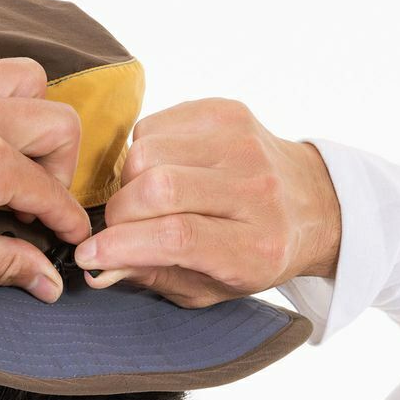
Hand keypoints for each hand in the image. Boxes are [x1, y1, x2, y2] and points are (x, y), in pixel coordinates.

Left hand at [0, 27, 89, 303]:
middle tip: (36, 198)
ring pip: (27, 77)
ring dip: (32, 115)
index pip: (50, 191)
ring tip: (11, 149)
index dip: (68, 220)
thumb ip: (5, 265)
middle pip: (59, 124)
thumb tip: (50, 282)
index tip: (71, 234)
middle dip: (61, 168)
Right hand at [73, 98, 340, 307]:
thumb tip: (98, 266)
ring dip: (129, 181)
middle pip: (158, 188)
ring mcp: (243, 144)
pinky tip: (162, 169)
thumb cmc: (253, 252)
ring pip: (148, 153)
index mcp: (255, 246)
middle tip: (119, 228)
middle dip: (119, 213)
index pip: (177, 237)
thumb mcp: (209, 287)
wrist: (311, 203)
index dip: (121, 245)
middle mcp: (255, 191)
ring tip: (146, 198)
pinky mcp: (228, 113)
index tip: (89, 254)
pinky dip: (143, 152)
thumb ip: (154, 276)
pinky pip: (154, 126)